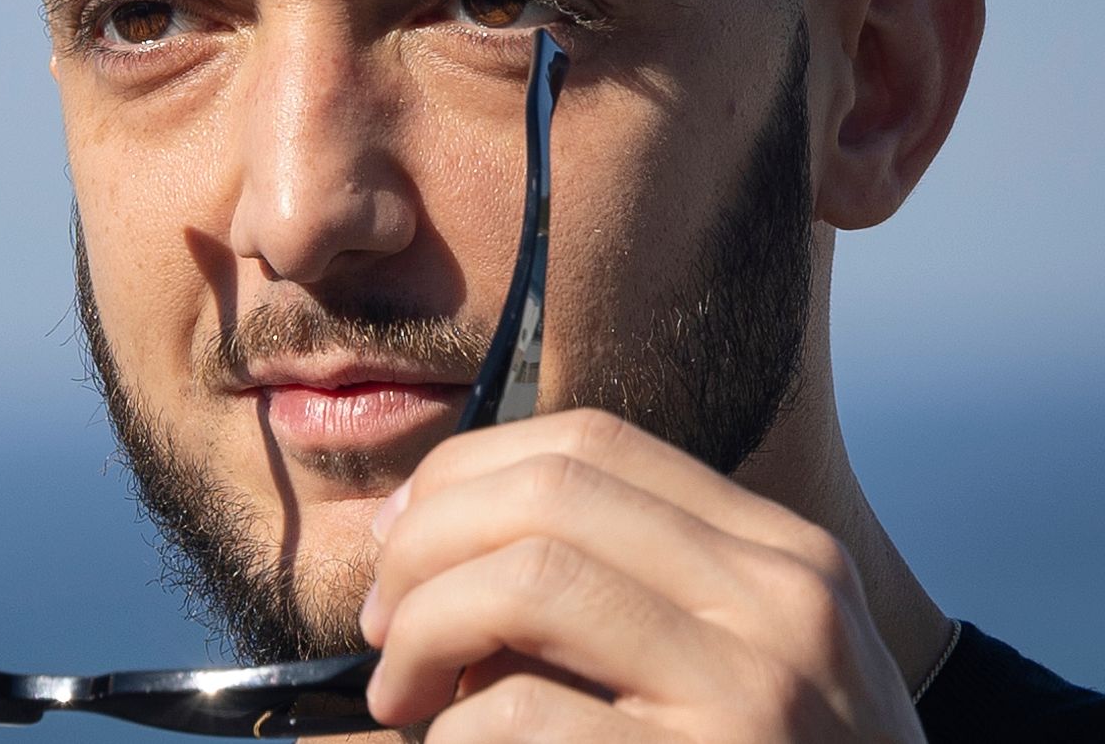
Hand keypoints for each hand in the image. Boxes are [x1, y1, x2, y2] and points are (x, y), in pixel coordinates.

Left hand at [358, 409, 921, 741]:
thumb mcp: (735, 663)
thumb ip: (627, 591)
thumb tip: (435, 538)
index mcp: (778, 556)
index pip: (593, 446)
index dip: (466, 473)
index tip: (401, 535)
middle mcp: (779, 603)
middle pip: (548, 492)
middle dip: (424, 541)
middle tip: (381, 620)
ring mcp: (753, 694)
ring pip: (527, 581)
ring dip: (421, 628)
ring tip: (401, 691)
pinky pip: (519, 715)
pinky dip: (452, 732)